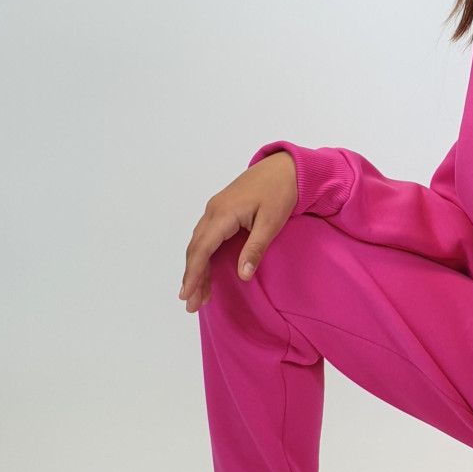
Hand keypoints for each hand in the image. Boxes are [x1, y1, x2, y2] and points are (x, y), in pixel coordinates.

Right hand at [178, 151, 297, 312]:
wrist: (285, 167)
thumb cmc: (280, 192)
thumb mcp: (271, 222)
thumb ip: (255, 248)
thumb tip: (242, 276)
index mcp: (222, 214)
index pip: (202, 249)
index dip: (193, 274)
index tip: (187, 295)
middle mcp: (213, 211)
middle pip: (196, 249)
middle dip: (192, 277)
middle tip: (190, 304)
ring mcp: (215, 210)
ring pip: (199, 243)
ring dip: (197, 268)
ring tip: (198, 294)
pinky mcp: (221, 211)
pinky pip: (206, 236)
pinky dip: (204, 256)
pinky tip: (206, 270)